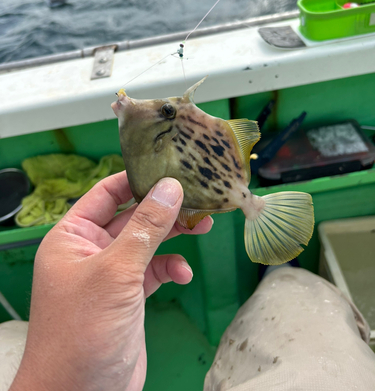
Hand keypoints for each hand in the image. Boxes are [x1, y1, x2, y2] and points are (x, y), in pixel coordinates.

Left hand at [10, 173, 212, 390]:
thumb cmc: (81, 333)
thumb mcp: (116, 272)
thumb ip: (146, 228)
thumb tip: (170, 188)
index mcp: (73, 236)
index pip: (106, 193)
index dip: (136, 179)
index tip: (168, 169)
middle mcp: (90, 250)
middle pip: (132, 216)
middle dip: (164, 209)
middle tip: (197, 199)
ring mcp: (111, 274)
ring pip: (147, 242)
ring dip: (174, 236)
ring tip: (203, 227)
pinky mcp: (129, 296)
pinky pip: (154, 271)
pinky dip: (171, 268)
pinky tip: (182, 274)